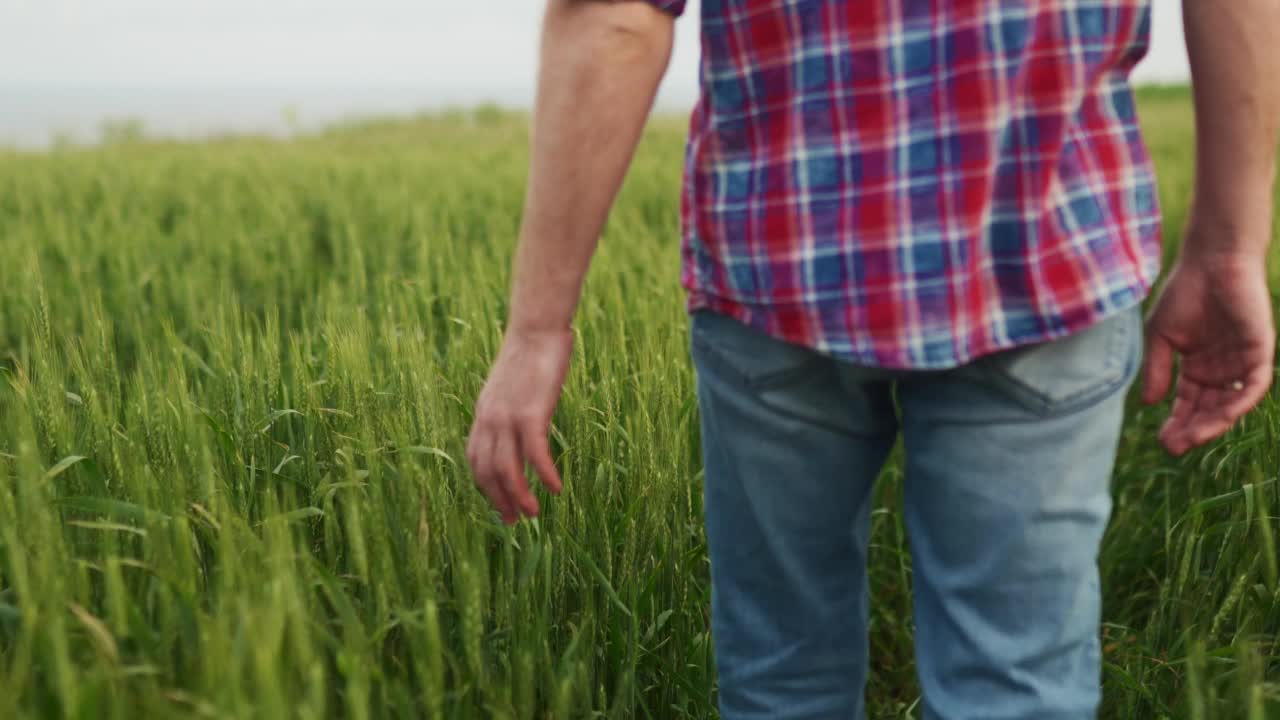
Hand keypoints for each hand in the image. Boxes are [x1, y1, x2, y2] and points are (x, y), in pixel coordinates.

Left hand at [466, 325, 570, 523]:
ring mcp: (508, 417)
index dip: (486, 487)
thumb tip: (518, 428)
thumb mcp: (511, 387)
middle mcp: (489, 420)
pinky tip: (555, 488)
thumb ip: (509, 409)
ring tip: (533, 515)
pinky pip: (535, 454)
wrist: (537, 329)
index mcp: (483, 414)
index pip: (476, 461)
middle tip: (513, 522)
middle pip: (488, 471)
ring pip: (508, 469)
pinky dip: (544, 474)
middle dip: (499, 500)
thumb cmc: (530, 355)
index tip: (499, 505)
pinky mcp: (531, 413)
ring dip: (519, 496)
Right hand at [1142, 248, 1275, 455]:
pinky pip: (1255, 385)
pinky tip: (1223, 415)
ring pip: (1231, 403)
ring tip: (1193, 437)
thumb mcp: (1160, 336)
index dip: (1177, 424)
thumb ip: (1157, 369)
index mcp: (1198, 367)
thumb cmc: (1184, 292)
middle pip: (1210, 409)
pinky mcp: (1260, 351)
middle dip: (1193, 430)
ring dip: (1214, 423)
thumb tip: (1150, 404)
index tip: (1163, 442)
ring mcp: (1241, 362)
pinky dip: (1241, 401)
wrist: (1212, 260)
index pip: (1189, 404)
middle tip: (1175, 447)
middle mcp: (1222, 370)